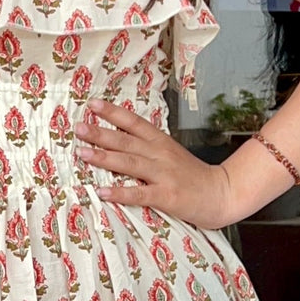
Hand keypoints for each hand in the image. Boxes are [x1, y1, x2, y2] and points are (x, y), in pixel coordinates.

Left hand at [74, 99, 235, 229]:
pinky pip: (139, 193)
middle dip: (100, 133)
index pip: (134, 122)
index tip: (92, 105)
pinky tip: (102, 191)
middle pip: (126, 141)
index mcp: (160, 141)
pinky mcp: (166, 196)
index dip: (113, 113)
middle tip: (78, 127)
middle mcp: (159, 154)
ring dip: (104, 158)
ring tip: (82, 153)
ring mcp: (163, 174)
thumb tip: (117, 141)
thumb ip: (147, 147)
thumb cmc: (191, 175)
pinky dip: (119, 192)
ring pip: (129, 163)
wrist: (221, 193)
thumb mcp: (170, 153)